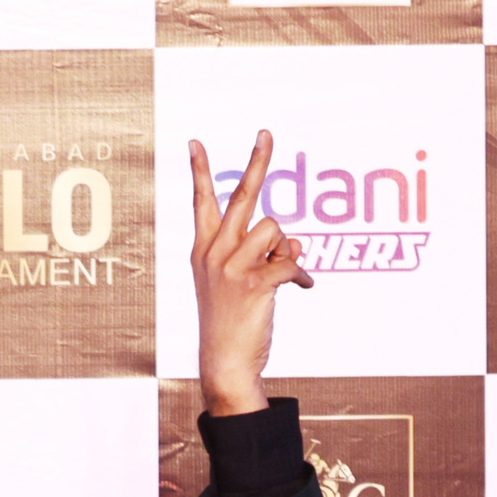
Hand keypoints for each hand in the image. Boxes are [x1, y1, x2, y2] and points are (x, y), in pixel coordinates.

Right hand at [187, 132, 313, 418]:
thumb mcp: (236, 283)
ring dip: (287, 249)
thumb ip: (259, 255)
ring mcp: (232, 267)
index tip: (195, 141)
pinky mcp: (254, 283)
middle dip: (258, 161)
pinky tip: (300, 290)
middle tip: (266, 132)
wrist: (224, 364)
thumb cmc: (231, 323)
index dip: (200, 170)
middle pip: (242, 195)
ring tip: (280, 274)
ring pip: (278, 230)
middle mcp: (214, 252)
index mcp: (204, 250)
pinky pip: (292, 262)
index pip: (202, 202)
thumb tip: (295, 239)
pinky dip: (302, 276)